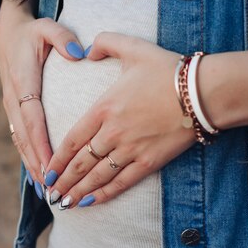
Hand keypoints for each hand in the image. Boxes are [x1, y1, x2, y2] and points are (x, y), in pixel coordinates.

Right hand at [0, 0, 86, 190]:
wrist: (8, 32)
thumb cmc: (33, 31)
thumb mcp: (47, 27)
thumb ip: (62, 38)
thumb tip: (79, 53)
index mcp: (23, 83)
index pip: (33, 118)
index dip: (41, 143)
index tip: (52, 164)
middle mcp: (14, 99)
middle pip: (25, 138)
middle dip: (38, 164)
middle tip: (53, 188)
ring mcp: (11, 107)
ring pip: (20, 142)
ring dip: (32, 166)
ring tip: (45, 191)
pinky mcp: (13, 111)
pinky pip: (19, 139)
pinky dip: (28, 158)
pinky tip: (37, 177)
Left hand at [44, 32, 196, 208]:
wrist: (202, 92)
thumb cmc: (168, 69)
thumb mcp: (133, 47)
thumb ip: (105, 43)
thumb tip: (86, 49)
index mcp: (104, 108)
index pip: (72, 139)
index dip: (56, 159)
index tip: (46, 171)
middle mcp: (112, 132)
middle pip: (80, 163)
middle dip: (63, 181)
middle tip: (50, 194)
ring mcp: (131, 149)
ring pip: (97, 176)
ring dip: (78, 192)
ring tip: (65, 204)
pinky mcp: (150, 161)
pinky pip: (122, 182)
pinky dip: (105, 194)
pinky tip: (92, 203)